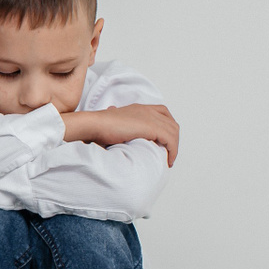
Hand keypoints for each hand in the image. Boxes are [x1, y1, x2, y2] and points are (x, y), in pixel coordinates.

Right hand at [61, 103, 179, 166]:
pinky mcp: (151, 127)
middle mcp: (147, 110)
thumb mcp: (110, 122)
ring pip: (173, 131)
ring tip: (169, 159)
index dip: (167, 125)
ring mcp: (150, 118)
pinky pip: (170, 140)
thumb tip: (109, 120)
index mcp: (138, 108)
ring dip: (174, 146)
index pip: (162, 112)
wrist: (94, 124)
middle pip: (171, 123)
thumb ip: (116, 122)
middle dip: (173, 138)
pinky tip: (168, 160)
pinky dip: (173, 150)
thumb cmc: (97, 126)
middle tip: (169, 152)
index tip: (164, 140)